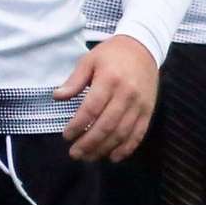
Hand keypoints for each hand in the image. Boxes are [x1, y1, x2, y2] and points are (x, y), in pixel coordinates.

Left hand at [53, 34, 157, 162]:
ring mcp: (139, 104)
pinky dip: (126, 149)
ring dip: (104, 149)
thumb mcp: (90, 60)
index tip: (66, 136)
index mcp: (109, 80)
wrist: (143, 47)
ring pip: (121, 133)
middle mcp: (126, 94)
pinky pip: (138, 134)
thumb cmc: (112, 54)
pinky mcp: (148, 111)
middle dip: (88, 143)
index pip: (91, 109)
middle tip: (74, 154)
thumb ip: (74, 80)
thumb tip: (57, 97)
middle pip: (106, 125)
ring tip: (89, 157)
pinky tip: (112, 157)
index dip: (77, 126)